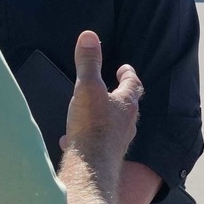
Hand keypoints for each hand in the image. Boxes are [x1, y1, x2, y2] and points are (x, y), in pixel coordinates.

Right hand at [62, 30, 141, 165]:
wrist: (90, 167)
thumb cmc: (92, 127)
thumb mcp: (87, 88)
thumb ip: (88, 63)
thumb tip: (89, 36)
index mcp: (125, 104)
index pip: (133, 84)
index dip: (129, 75)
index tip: (124, 69)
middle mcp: (126, 123)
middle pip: (128, 105)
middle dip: (120, 95)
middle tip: (114, 88)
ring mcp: (117, 141)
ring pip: (115, 125)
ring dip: (106, 117)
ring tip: (93, 112)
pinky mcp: (106, 155)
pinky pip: (98, 143)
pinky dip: (87, 137)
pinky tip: (70, 140)